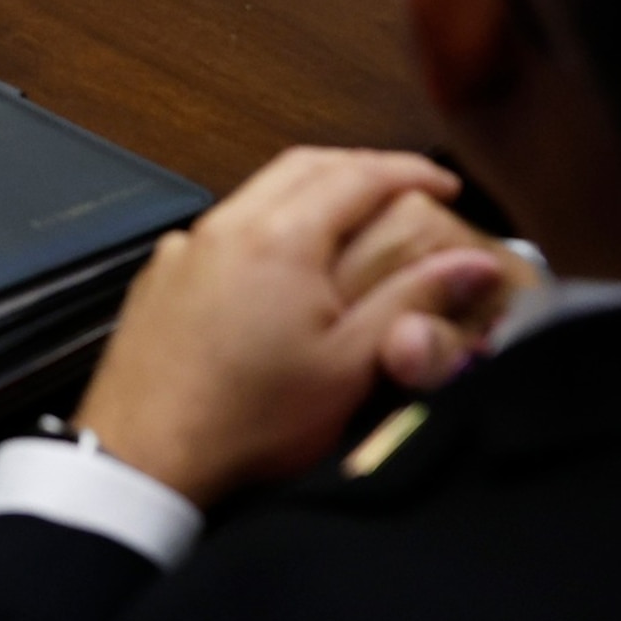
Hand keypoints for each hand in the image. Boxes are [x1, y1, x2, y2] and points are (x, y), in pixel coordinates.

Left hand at [73, 148, 518, 508]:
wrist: (145, 454)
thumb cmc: (252, 418)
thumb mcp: (350, 366)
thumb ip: (413, 302)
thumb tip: (475, 260)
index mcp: (280, 235)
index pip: (357, 175)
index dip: (408, 172)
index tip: (444, 182)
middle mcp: (226, 224)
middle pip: (302, 166)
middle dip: (359, 168)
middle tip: (404, 189)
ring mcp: (185, 247)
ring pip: (258, 191)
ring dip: (309, 191)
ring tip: (352, 220)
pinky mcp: (159, 275)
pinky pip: (223, 228)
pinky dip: (265, 223)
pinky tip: (280, 264)